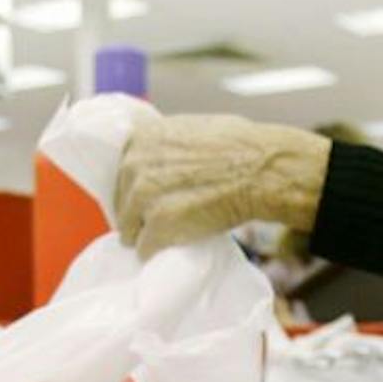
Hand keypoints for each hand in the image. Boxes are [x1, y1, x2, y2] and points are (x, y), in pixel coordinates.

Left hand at [114, 115, 329, 257]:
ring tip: (172, 236)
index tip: (151, 200)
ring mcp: (143, 197)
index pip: (123, 174)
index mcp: (140, 140)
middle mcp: (134, 166)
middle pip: (123, 203)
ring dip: (147, 236)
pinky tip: (175, 248)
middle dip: (140, 215)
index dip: (138, 190)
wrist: (259, 170)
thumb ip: (166, 145)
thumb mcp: (192, 129)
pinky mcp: (157, 226)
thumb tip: (165, 159)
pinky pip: (145, 249)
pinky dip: (159, 252)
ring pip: (130, 230)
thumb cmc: (239, 146)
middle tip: (165, 221)